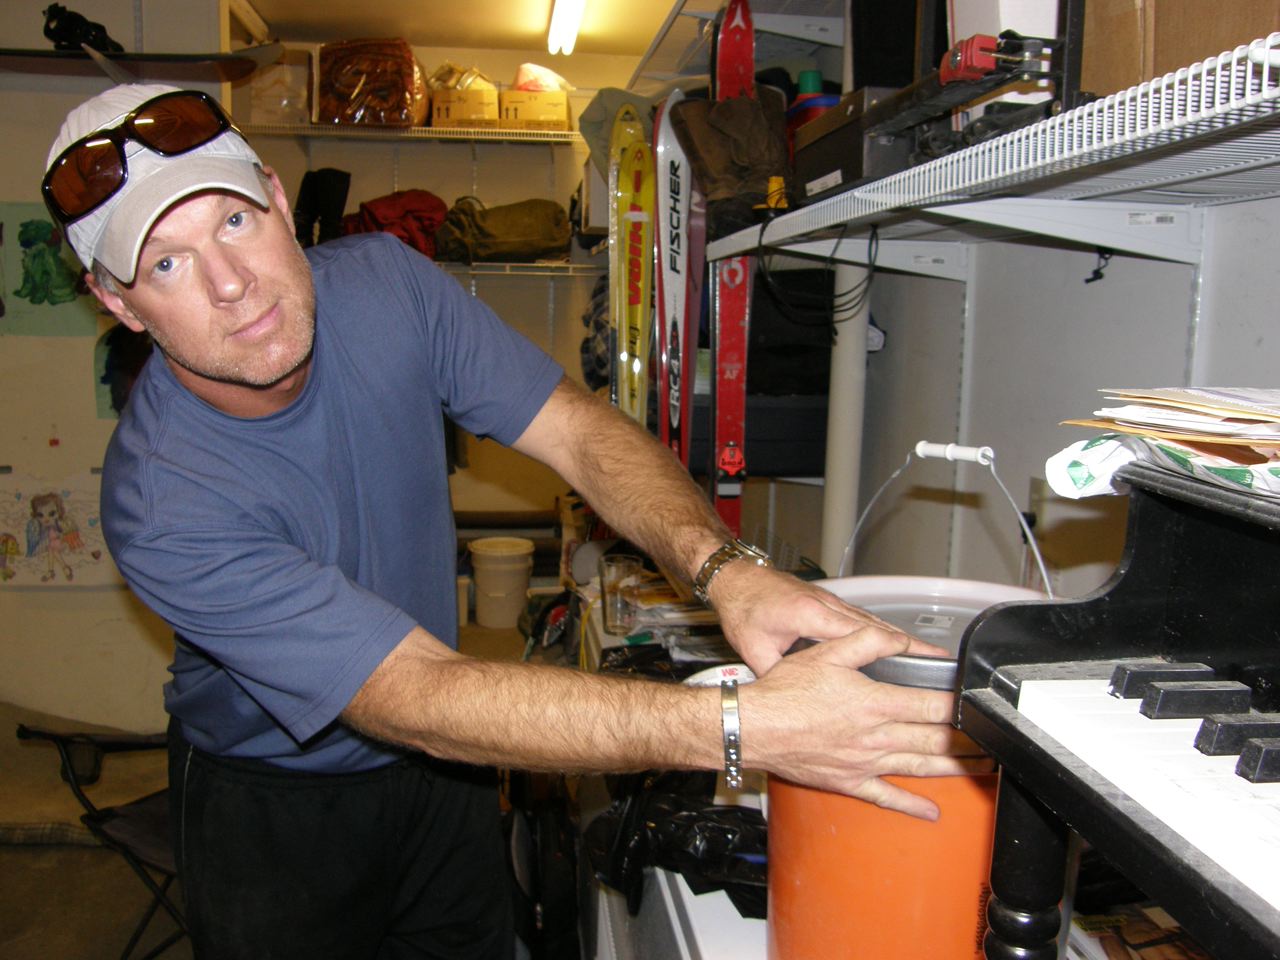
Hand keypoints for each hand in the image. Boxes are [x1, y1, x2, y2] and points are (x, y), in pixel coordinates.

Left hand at [707, 562, 947, 673]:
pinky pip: (861, 619)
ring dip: (900, 639)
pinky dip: (882, 632)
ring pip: (872, 622)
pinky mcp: (827, 602)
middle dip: (910, 645)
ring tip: (929, 658)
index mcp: (812, 615)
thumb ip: (778, 676)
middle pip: (878, 627)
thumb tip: (794, 702)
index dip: (895, 647)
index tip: (921, 658)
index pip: (863, 633)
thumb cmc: (742, 608)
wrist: (734, 578)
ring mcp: (830, 601)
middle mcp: (827, 605)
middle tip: (940, 663)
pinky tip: (896, 647)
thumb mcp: (755, 649)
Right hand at [740, 626, 991, 819]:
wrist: (752, 728)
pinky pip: (886, 797)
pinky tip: (931, 812)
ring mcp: (865, 763)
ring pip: (920, 768)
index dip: (960, 704)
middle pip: (934, 740)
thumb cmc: (785, 691)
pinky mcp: (849, 782)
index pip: (932, 705)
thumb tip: (901, 641)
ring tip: (982, 768)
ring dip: (954, 769)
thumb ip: (868, 643)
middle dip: (968, 740)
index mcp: (874, 702)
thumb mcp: (826, 652)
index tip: (978, 702)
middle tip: (994, 739)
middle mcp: (875, 736)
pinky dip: (911, 806)